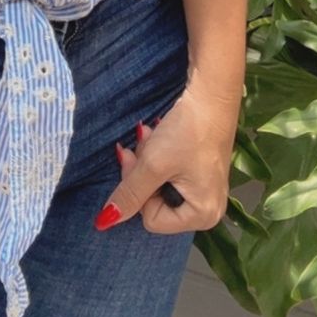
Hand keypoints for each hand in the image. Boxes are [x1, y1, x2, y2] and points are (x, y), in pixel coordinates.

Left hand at [96, 79, 237, 234]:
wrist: (211, 94)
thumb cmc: (189, 131)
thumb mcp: (153, 164)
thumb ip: (130, 193)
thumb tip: (105, 222)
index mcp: (203, 216)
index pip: (151, 219)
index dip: (138, 190)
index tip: (136, 159)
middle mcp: (208, 210)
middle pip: (154, 203)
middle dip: (141, 173)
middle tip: (140, 144)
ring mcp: (205, 191)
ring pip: (157, 186)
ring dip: (146, 160)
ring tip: (149, 135)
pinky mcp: (200, 172)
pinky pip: (168, 174)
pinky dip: (156, 156)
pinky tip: (155, 135)